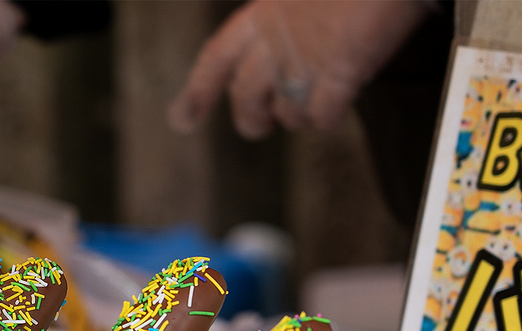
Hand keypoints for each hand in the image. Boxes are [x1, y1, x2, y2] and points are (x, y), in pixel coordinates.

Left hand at [169, 0, 432, 138]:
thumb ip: (282, 19)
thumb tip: (274, 46)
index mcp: (262, 13)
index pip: (216, 58)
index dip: (197, 92)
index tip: (182, 120)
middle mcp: (275, 40)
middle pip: (246, 97)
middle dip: (250, 119)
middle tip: (259, 127)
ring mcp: (305, 60)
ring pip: (287, 113)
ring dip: (299, 115)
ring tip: (318, 100)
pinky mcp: (340, 74)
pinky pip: (323, 117)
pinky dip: (329, 119)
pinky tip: (340, 108)